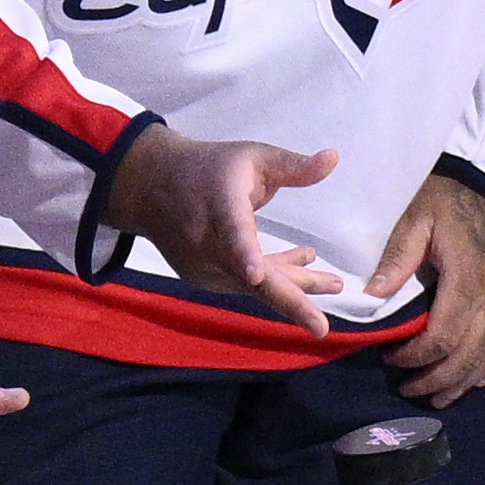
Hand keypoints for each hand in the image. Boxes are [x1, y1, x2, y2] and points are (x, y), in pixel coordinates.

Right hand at [94, 123, 348, 330]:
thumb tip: (334, 158)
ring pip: (253, 286)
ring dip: (293, 285)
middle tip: (320, 327)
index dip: (244, 255)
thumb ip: (293, 165)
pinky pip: (243, 283)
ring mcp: (202, 265)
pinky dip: (273, 278)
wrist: (150, 185)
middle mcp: (206, 242)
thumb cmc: (209, 168)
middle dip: (288, 302)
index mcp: (219, 206)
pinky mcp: (202, 277)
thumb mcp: (253, 157)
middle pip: (249, 278)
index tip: (255, 275)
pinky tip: (303, 263)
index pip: (231, 233)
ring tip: (334, 282)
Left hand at [362, 170, 484, 407]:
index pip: (442, 337)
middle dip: (437, 379)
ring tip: (440, 398)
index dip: (416, 356)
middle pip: (468, 355)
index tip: (392, 359)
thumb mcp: (419, 215)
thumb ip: (398, 256)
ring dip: (465, 381)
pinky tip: (478, 378)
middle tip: (410, 389)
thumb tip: (373, 294)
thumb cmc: (455, 194)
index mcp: (468, 279)